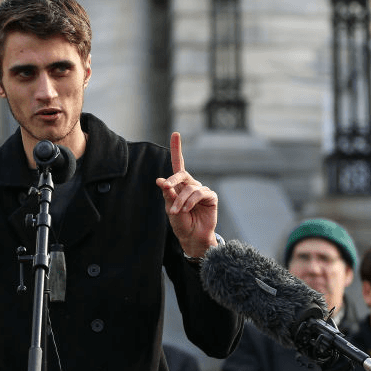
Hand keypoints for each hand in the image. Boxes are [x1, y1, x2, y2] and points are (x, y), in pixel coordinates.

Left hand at [155, 132, 218, 257]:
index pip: (178, 164)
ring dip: (180, 200)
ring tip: (176, 211)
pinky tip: (186, 210)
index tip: (175, 134)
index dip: (176, 149)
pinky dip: (190, 201)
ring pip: (189, 188)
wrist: (192, 237)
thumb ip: (167, 194)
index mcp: (180, 185)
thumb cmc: (180, 222)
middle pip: (182, 173)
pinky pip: (199, 194)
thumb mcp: (169, 208)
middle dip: (173, 179)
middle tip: (166, 186)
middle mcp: (191, 185)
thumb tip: (160, 180)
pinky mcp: (211, 197)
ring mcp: (202, 190)